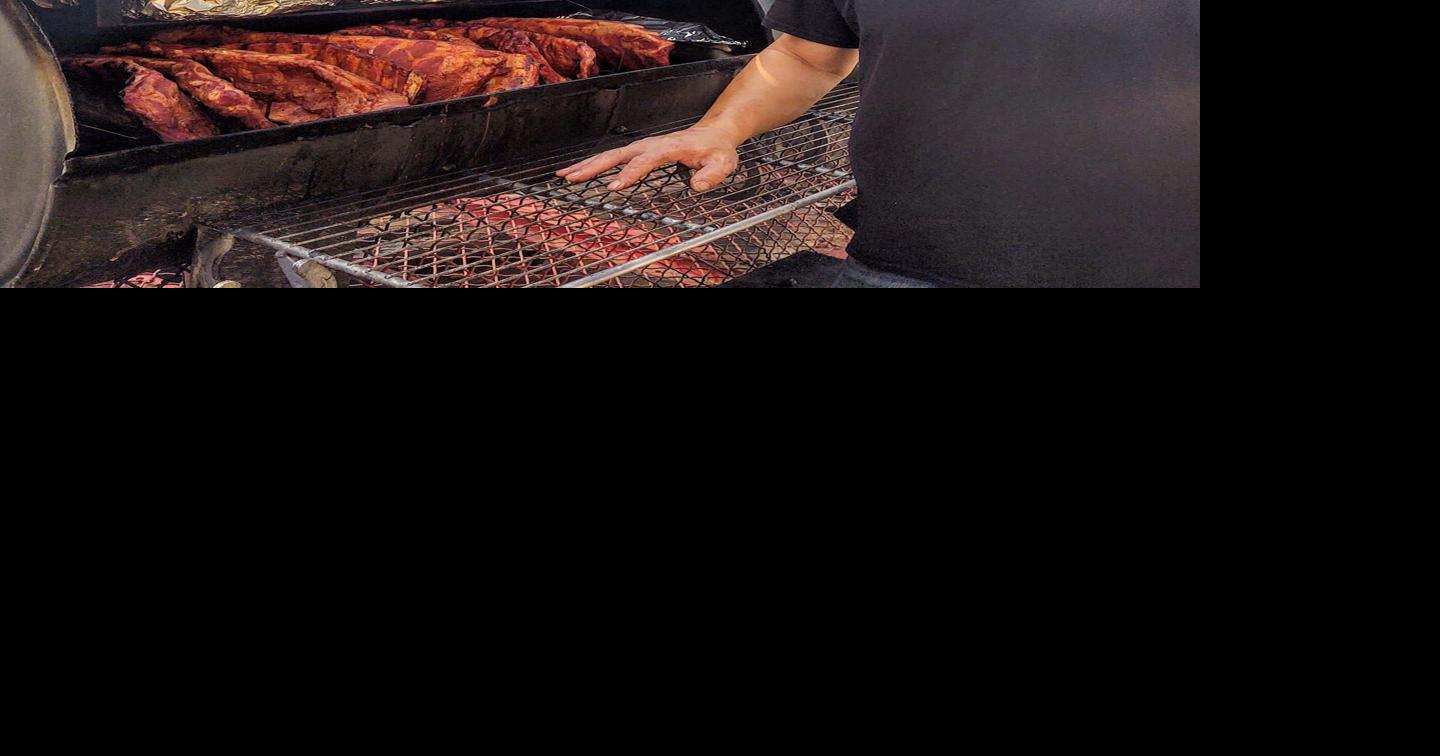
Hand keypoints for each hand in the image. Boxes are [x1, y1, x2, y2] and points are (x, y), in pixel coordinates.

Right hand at [556, 126, 741, 192]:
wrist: (713, 134)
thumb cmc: (716, 150)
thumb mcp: (723, 163)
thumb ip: (712, 174)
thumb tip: (698, 185)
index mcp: (667, 148)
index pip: (644, 161)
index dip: (629, 174)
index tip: (613, 187)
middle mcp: (649, 145)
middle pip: (616, 155)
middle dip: (593, 166)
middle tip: (571, 178)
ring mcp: (642, 146)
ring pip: (609, 154)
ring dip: (586, 164)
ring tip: (564, 175)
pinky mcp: (638, 151)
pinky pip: (612, 157)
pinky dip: (593, 163)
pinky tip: (579, 172)